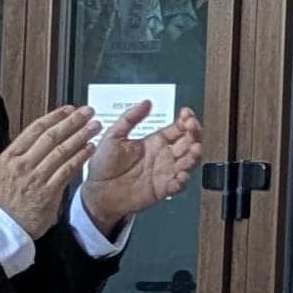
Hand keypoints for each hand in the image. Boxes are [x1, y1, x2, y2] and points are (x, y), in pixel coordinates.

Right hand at [0, 104, 98, 239]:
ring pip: (60, 150)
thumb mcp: (9, 172)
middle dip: (71, 122)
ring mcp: (34, 177)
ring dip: (80, 136)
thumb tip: (45, 140)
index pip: (34, 129)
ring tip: (94, 127)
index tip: (68, 110)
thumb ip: (25, 156)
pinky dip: (79, 157)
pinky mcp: (47, 191)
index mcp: (10, 156)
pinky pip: (67, 170)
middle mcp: (21, 164)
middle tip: (87, 112)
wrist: (9, 226)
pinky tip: (90, 149)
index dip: (54, 117)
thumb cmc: (12, 200)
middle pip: (50, 136)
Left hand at [80, 105, 206, 225]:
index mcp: (153, 142)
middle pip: (188, 143)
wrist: (98, 190)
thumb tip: (146, 103)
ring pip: (188, 163)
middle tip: (192, 127)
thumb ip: (130, 118)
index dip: (185, 121)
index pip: (177, 129)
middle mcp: (163, 157)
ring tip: (194, 149)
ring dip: (194, 156)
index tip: (187, 114)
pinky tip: (181, 174)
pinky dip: (182, 181)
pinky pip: (178, 185)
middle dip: (194, 134)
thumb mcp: (113, 135)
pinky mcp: (163, 189)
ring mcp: (165, 173)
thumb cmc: (104, 164)